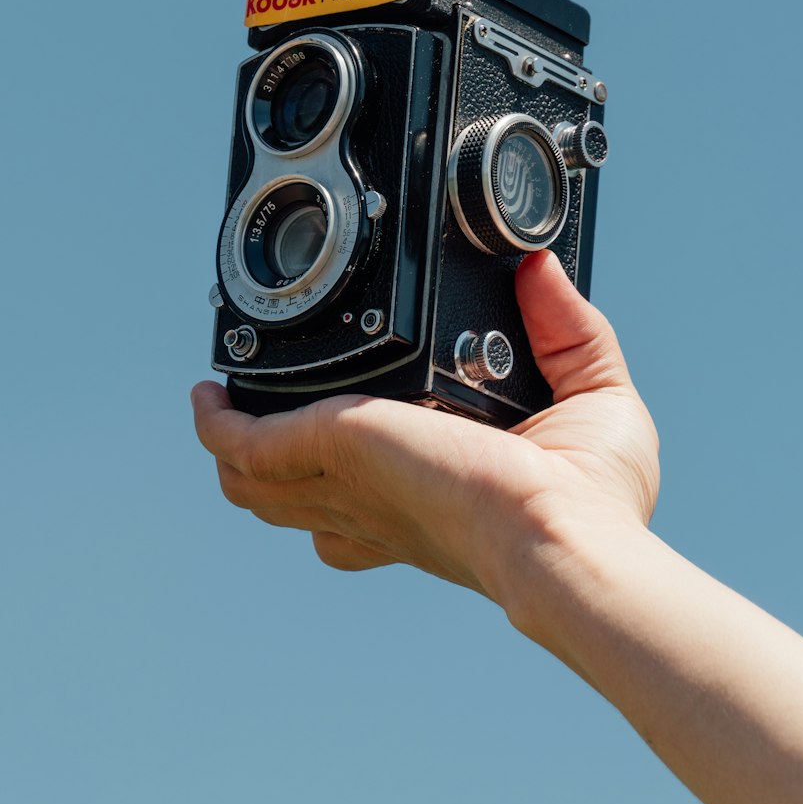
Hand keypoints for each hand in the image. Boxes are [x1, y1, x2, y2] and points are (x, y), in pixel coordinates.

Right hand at [191, 250, 658, 609]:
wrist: (566, 536)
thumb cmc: (592, 505)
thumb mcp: (591, 397)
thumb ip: (569, 330)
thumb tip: (542, 267)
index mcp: (432, 497)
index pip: (363, 509)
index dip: (336, 486)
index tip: (324, 445)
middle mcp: (381, 500)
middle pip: (293, 498)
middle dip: (261, 468)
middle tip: (244, 419)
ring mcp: (352, 480)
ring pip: (259, 481)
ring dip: (231, 445)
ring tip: (212, 405)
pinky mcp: (338, 445)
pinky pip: (254, 445)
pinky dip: (224, 427)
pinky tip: (210, 401)